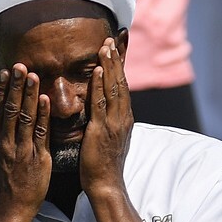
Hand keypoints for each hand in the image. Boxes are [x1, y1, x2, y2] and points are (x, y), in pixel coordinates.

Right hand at [0, 64, 51, 221]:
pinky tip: (45, 99)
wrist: (10, 211)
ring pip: (24, 117)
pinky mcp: (37, 159)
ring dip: (29, 94)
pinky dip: (42, 115)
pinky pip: (40, 133)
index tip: (5, 73)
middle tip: (19, 65)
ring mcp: (21, 150)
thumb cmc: (3, 188)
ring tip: (33, 75)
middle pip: (9, 109)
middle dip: (15, 86)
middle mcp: (6, 144)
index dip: (1, 90)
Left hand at [80, 38, 132, 195]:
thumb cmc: (102, 163)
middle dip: (117, 59)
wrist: (106, 184)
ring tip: (106, 46)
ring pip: (114, 89)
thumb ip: (106, 119)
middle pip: (121, 81)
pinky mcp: (103, 130)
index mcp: (123, 117)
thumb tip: (103, 107)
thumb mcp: (107, 136)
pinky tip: (98, 71)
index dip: (121, 65)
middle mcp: (123, 116)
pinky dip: (101, 86)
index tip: (119, 45)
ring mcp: (114, 122)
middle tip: (113, 37)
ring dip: (110, 66)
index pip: (123, 85)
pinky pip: (102, 104)